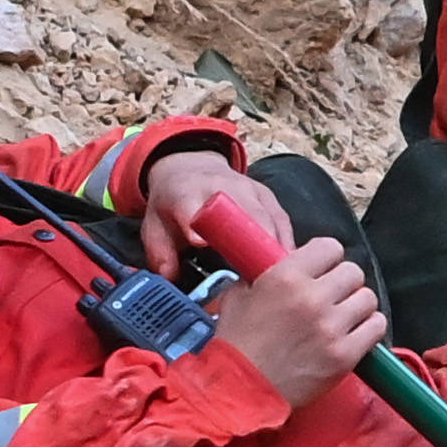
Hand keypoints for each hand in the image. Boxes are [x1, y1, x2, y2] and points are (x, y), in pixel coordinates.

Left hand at [133, 144, 277, 280]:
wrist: (191, 168)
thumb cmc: (175, 201)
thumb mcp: (155, 225)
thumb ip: (160, 253)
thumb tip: (172, 277)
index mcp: (186, 192)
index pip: (192, 205)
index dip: (199, 222)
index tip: (200, 242)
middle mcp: (221, 186)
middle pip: (244, 214)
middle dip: (252, 245)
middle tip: (256, 278)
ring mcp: (249, 189)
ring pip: (269, 219)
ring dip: (274, 249)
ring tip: (280, 278)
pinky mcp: (268, 195)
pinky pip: (282, 221)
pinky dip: (286, 243)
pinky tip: (291, 265)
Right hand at [208, 235, 385, 408]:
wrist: (241, 391)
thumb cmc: (237, 344)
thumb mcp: (238, 295)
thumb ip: (263, 273)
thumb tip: (283, 260)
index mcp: (285, 277)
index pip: (331, 247)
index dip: (327, 259)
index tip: (322, 270)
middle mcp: (312, 297)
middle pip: (354, 272)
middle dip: (343, 283)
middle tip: (332, 297)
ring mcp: (331, 327)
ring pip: (368, 298)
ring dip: (357, 306)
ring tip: (342, 317)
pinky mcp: (345, 354)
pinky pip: (377, 327)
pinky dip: (368, 329)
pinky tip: (353, 334)